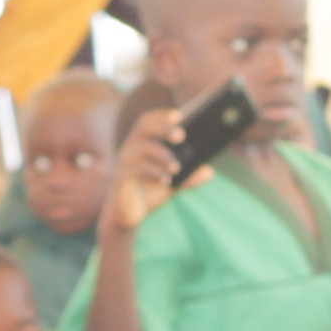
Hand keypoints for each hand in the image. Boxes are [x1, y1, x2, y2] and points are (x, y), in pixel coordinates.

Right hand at [102, 105, 193, 237]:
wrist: (127, 216)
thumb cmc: (148, 192)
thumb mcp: (172, 184)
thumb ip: (188, 177)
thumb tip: (209, 172)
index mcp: (141, 143)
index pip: (148, 121)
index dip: (162, 115)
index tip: (179, 115)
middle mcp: (130, 148)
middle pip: (144, 128)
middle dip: (163, 128)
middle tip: (181, 135)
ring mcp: (123, 163)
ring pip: (142, 149)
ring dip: (163, 155)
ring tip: (178, 167)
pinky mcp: (120, 179)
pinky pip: (137, 170)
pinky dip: (155, 173)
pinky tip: (167, 181)